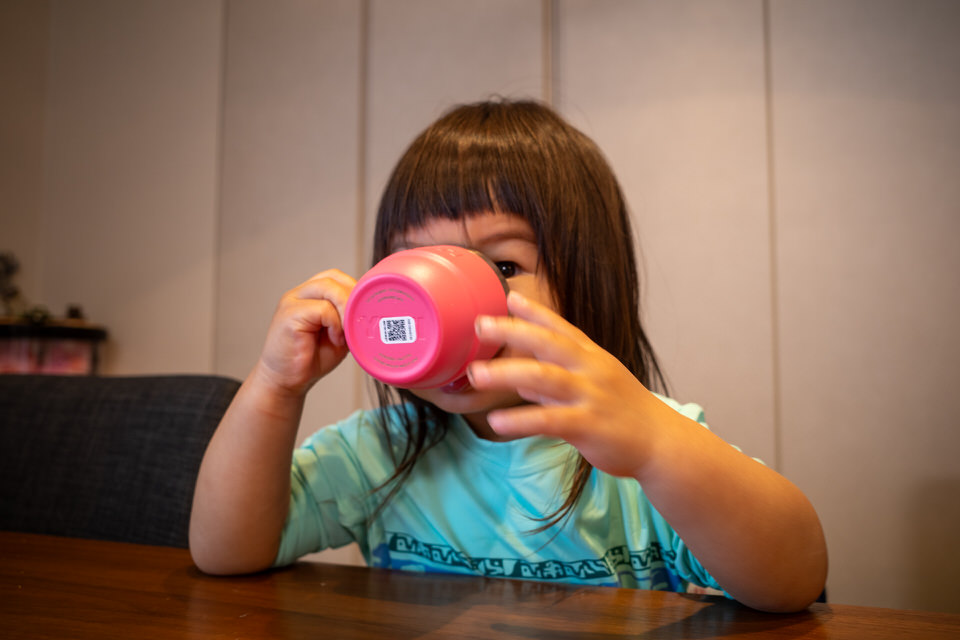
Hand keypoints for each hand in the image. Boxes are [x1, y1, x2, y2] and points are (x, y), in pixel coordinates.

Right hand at [255, 269, 355, 396]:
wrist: (287, 381)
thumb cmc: (312, 358)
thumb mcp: (339, 333)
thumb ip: (350, 317)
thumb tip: (370, 309)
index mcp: (310, 295)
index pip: (336, 277)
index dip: (355, 290)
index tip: (365, 311)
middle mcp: (299, 294)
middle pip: (333, 278)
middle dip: (352, 297)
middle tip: (359, 320)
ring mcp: (292, 302)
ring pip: (328, 288)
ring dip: (345, 309)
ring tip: (346, 332)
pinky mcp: (289, 315)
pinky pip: (322, 309)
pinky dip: (335, 323)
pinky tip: (335, 339)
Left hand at [467, 291, 670, 478]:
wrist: (662, 442)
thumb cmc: (625, 413)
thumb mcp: (595, 386)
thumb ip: (557, 380)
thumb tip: (521, 381)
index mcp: (592, 357)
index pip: (561, 328)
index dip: (535, 312)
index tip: (509, 297)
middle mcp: (591, 370)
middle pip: (548, 343)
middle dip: (513, 331)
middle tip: (480, 325)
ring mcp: (590, 396)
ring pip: (544, 378)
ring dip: (507, 374)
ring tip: (475, 375)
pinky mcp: (589, 426)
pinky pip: (549, 420)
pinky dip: (521, 420)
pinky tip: (496, 421)